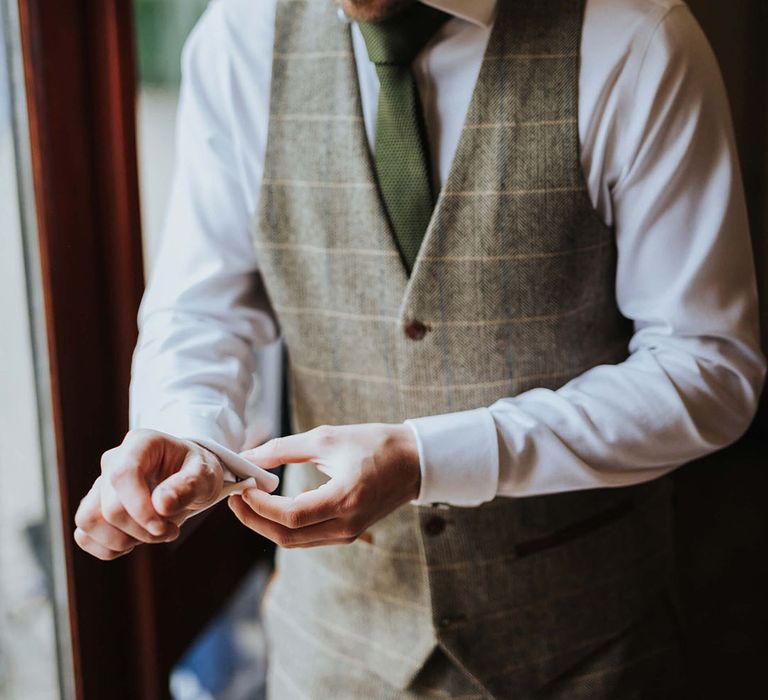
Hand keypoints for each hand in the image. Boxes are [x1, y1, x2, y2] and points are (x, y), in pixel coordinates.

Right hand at [74, 429, 223, 559]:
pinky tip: (134, 542)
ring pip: (88, 521)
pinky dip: (108, 549)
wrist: (190, 479)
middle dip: (142, 530)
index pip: (122, 474)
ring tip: (152, 535)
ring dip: (123, 540)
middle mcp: (113, 461)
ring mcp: (100, 485)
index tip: (162, 527)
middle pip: (110, 507)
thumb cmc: (197, 472)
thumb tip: (161, 505)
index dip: (138, 507)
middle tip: (171, 530)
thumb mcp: (205, 474)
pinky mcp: (94, 508)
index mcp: (141, 443)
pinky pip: (83, 535)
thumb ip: (188, 486)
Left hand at [228, 423, 419, 547]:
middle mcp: (347, 524)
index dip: (259, 505)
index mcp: (345, 499)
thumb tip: (248, 457)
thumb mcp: (328, 438)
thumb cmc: (375, 444)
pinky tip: (271, 506)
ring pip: (295, 541)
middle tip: (235, 497)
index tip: (243, 486)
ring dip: (266, 524)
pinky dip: (284, 525)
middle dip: (254, 519)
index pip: (291, 515)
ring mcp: (348, 533)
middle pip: (288, 536)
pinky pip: (307, 537)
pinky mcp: (348, 532)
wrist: (414, 461)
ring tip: (247, 500)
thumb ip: (284, 449)